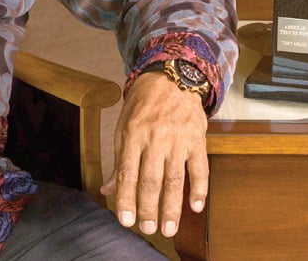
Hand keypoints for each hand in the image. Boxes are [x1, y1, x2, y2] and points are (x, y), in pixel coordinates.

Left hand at [100, 71, 207, 237]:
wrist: (172, 77)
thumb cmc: (143, 104)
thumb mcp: (123, 127)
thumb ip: (119, 161)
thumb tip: (108, 191)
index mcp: (133, 134)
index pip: (127, 173)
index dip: (126, 199)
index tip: (126, 221)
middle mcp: (155, 137)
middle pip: (151, 180)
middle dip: (148, 209)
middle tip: (148, 229)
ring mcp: (178, 138)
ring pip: (174, 178)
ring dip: (172, 207)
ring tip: (169, 228)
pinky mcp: (197, 138)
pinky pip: (200, 167)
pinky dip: (199, 188)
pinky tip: (195, 206)